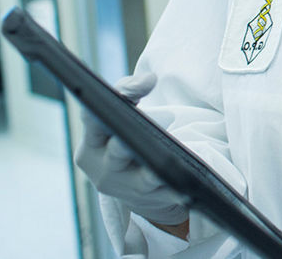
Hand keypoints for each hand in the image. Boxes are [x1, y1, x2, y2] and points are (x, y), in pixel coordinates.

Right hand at [74, 72, 188, 225]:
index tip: (144, 83)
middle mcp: (103, 168)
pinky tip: (189, 183)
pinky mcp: (148, 201)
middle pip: (117, 152)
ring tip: (172, 163)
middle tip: (134, 139)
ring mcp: (125, 188)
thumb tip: (148, 79)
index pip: (93, 119)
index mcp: (91, 143)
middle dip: (126, 145)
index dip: (116, 100)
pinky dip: (177, 186)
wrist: (131, 186)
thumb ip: (128, 91)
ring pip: (144, 179)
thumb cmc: (124, 139)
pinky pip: (166, 193)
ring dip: (158, 171)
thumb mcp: (119, 116)